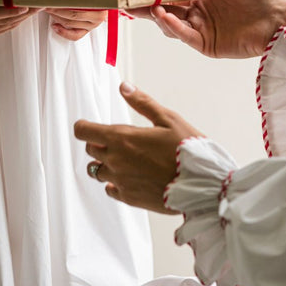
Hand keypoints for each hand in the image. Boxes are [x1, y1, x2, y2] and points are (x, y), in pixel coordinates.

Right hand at [0, 0, 37, 36]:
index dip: (10, 12)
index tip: (25, 7)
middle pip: (3, 21)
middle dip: (23, 15)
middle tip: (38, 6)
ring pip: (5, 26)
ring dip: (22, 19)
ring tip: (37, 9)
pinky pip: (3, 29)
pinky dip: (15, 22)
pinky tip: (26, 15)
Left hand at [50, 7, 107, 40]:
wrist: (108, 0)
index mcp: (100, 5)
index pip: (78, 6)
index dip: (63, 3)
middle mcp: (97, 17)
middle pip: (72, 15)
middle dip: (56, 9)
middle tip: (47, 3)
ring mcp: (92, 25)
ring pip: (70, 24)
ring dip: (56, 17)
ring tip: (49, 10)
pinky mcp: (87, 31)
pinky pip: (74, 36)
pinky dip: (63, 32)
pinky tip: (54, 25)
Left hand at [75, 83, 202, 213]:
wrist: (202, 185)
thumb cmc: (188, 149)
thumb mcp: (168, 119)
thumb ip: (142, 103)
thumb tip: (124, 87)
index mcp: (122, 138)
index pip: (83, 131)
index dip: (84, 126)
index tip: (90, 126)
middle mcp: (115, 161)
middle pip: (90, 149)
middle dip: (99, 143)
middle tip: (119, 141)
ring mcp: (120, 181)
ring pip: (97, 171)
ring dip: (106, 164)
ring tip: (127, 160)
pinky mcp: (129, 198)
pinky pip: (110, 189)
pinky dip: (115, 182)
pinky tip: (132, 177)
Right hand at [150, 0, 285, 58]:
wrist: (278, 18)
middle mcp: (200, 12)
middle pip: (168, 8)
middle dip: (149, 4)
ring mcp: (203, 29)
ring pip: (173, 23)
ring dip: (159, 15)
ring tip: (151, 7)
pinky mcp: (207, 45)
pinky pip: (185, 36)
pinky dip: (173, 26)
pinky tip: (165, 16)